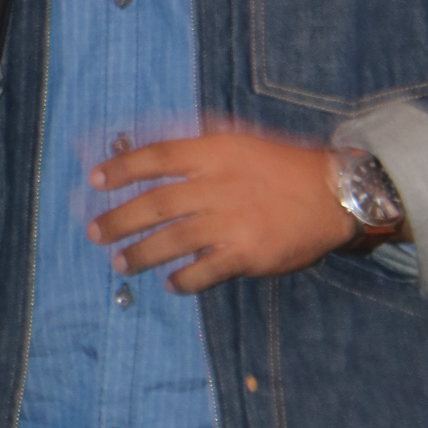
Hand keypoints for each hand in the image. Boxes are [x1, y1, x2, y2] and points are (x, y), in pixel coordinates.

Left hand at [87, 131, 352, 292]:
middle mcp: (217, 184)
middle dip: (119, 219)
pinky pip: (204, 270)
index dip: (122, 168)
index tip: (94, 180)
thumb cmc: (286, 167)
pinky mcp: (246, 252)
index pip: (157, 157)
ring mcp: (231, 220)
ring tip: (120, 263)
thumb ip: (204, 152)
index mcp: (215, 152)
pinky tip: (171, 283)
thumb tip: (158, 158)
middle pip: (155, 203)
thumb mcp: (242, 144)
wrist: (333, 193)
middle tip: (93, 232)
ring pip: (172, 239)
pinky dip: (183, 279)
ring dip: (141, 253)